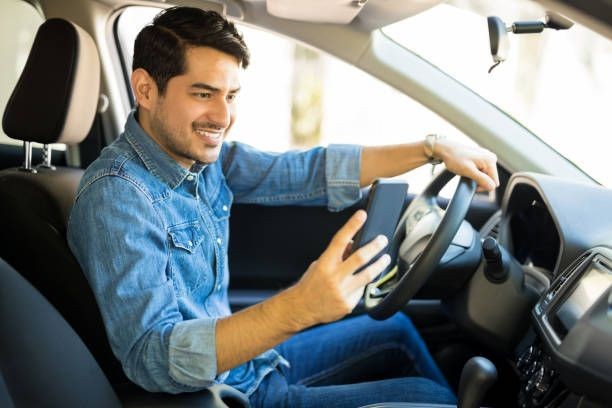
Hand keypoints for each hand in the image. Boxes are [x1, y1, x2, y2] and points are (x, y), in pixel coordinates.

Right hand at [290, 210, 389, 327]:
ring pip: (368, 275)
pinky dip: (363, 285)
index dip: (352, 226)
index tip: (362, 216)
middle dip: (375, 247)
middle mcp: (334, 276)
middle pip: (360, 258)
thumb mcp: (319, 265)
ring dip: (379, 265)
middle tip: (382, 240)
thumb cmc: (310, 285)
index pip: (340, 240)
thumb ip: (336, 256)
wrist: (301, 308)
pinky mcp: (348, 304)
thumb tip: (352, 245)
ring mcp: (342, 291)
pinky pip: (361, 291)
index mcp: (325, 264)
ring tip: (385, 258)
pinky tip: (362, 283)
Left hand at [434, 138, 499, 191]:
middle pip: (490, 180)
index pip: (494, 183)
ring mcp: (487, 158)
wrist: (446, 149)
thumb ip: (481, 179)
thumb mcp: (468, 171)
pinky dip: (475, 173)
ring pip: (485, 176)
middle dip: (479, 182)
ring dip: (476, 178)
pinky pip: (482, 171)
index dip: (482, 186)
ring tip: (466, 172)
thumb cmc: (455, 159)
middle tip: (467, 177)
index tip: (471, 183)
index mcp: (491, 161)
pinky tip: (467, 169)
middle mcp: (491, 158)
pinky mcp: (482, 158)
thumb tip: (492, 187)